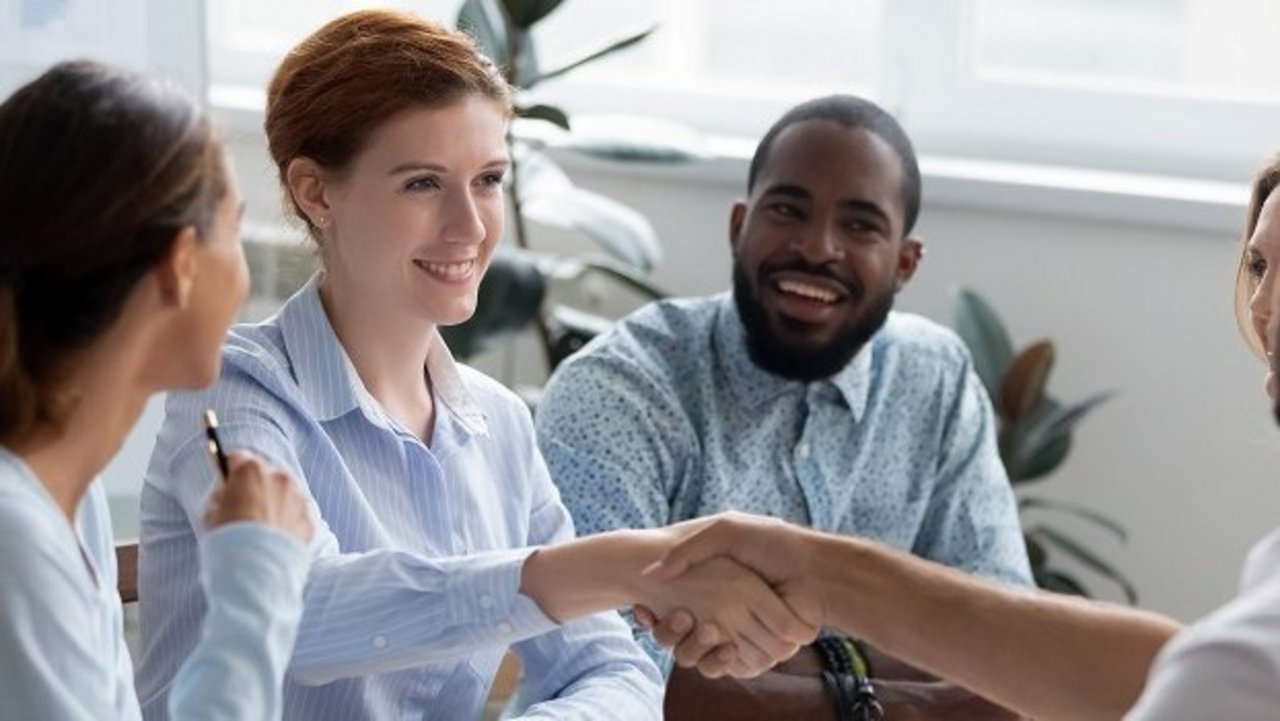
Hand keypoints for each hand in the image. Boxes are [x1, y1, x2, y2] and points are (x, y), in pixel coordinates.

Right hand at [203, 452, 312, 543]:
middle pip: (264, 475)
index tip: (226, 479)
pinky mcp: (308, 520)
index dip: (229, 470)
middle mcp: (279, 477)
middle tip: (242, 508)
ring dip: (274, 504)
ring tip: (259, 529)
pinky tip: (274, 540)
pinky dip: (287, 523)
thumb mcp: (211, 514)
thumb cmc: (227, 541)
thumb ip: (221, 498)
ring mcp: (297, 498)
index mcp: (250, 471)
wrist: (255, 572)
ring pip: (284, 494)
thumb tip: (226, 497)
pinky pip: (295, 516)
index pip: (237, 459)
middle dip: (254, 487)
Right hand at [635, 555, 816, 676]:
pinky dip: (713, 658)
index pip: (674, 598)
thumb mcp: (725, 531)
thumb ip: (688, 550)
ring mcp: (737, 629)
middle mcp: (724, 606)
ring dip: (686, 643)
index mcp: (716, 578)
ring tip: (683, 624)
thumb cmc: (773, 545)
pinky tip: (710, 642)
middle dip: (667, 627)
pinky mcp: (752, 648)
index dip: (656, 604)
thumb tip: (651, 574)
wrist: (817, 572)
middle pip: (681, 629)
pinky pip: (724, 663)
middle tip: (652, 617)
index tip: (640, 605)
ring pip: (698, 650)